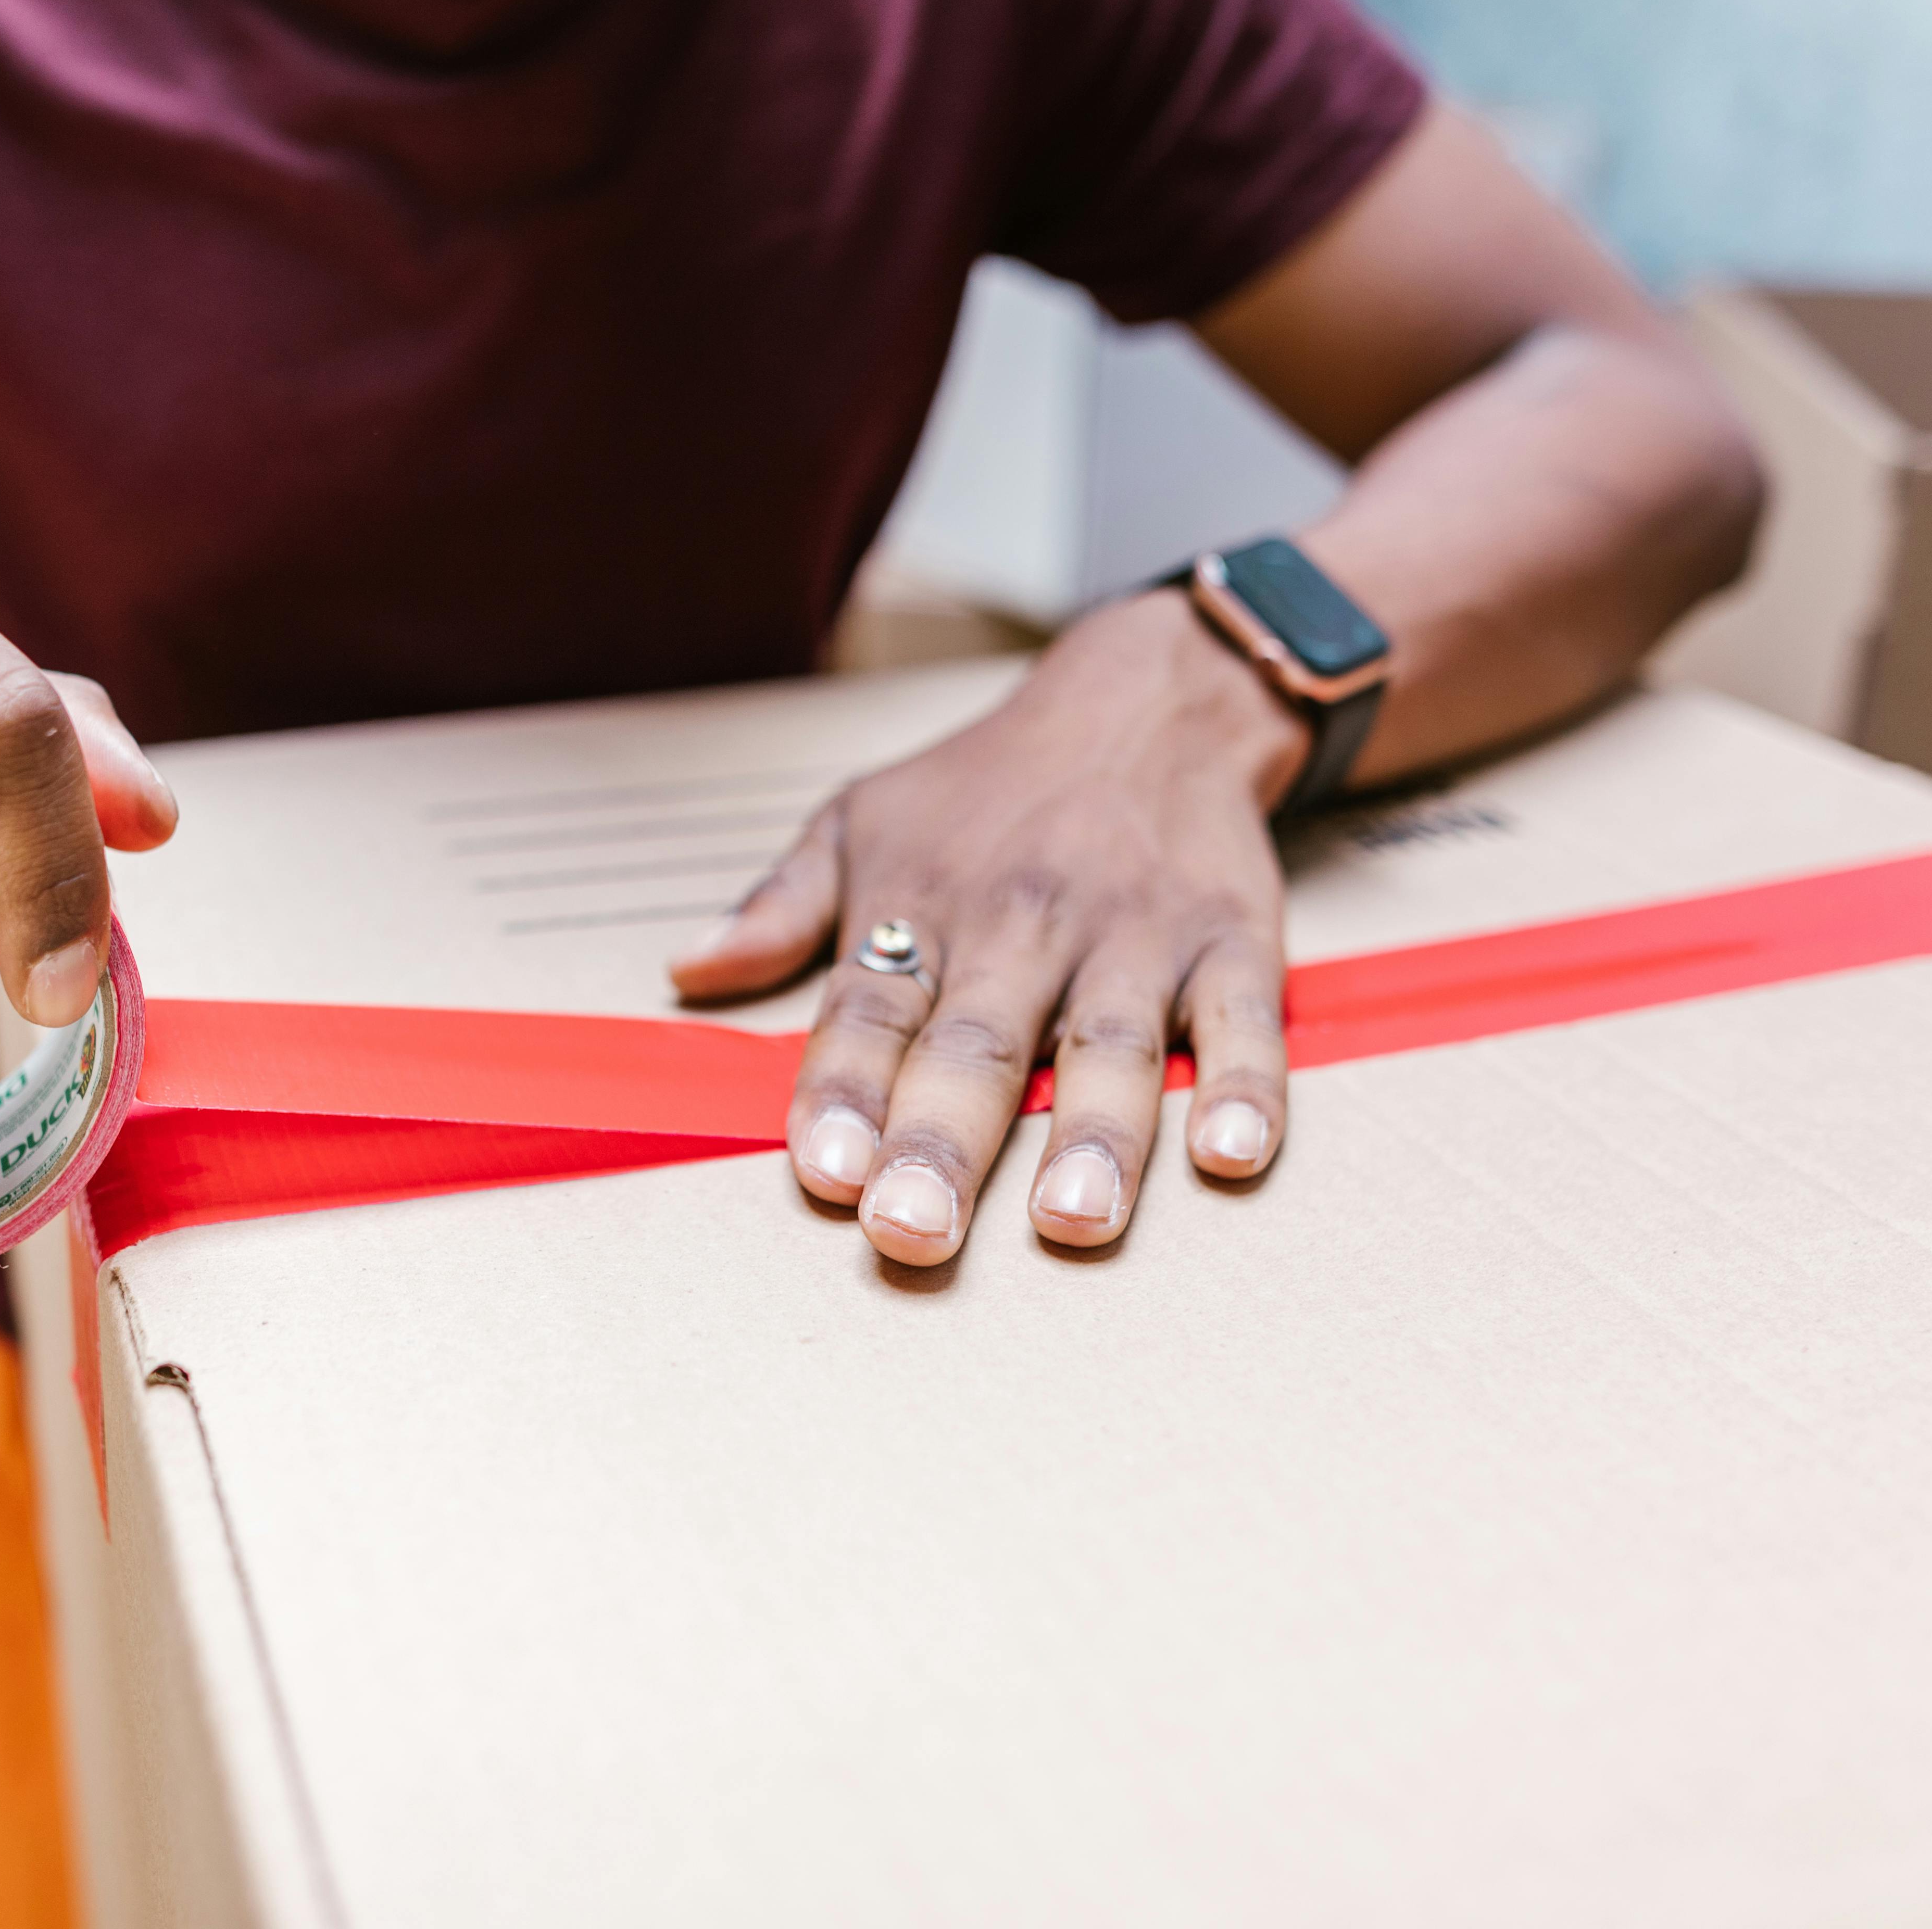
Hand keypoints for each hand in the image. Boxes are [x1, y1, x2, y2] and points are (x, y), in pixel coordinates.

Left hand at [669, 591, 1306, 1264]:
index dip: (840, 1092)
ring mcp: (1135, 937)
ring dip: (1094, 1137)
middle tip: (915, 1232)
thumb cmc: (987, 785)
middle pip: (977, 1047)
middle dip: (943, 1144)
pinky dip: (1245, 1086)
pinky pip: (1243, 1022)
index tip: (824, 1173)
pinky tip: (1233, 1153)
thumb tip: (686, 972)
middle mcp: (1024, 926)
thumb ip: (778, 907)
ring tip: (1071, 1221)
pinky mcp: (1233, 940)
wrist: (1149, 698)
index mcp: (924, 909)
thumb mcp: (860, 817)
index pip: (869, 1013)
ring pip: (1110, 1046)